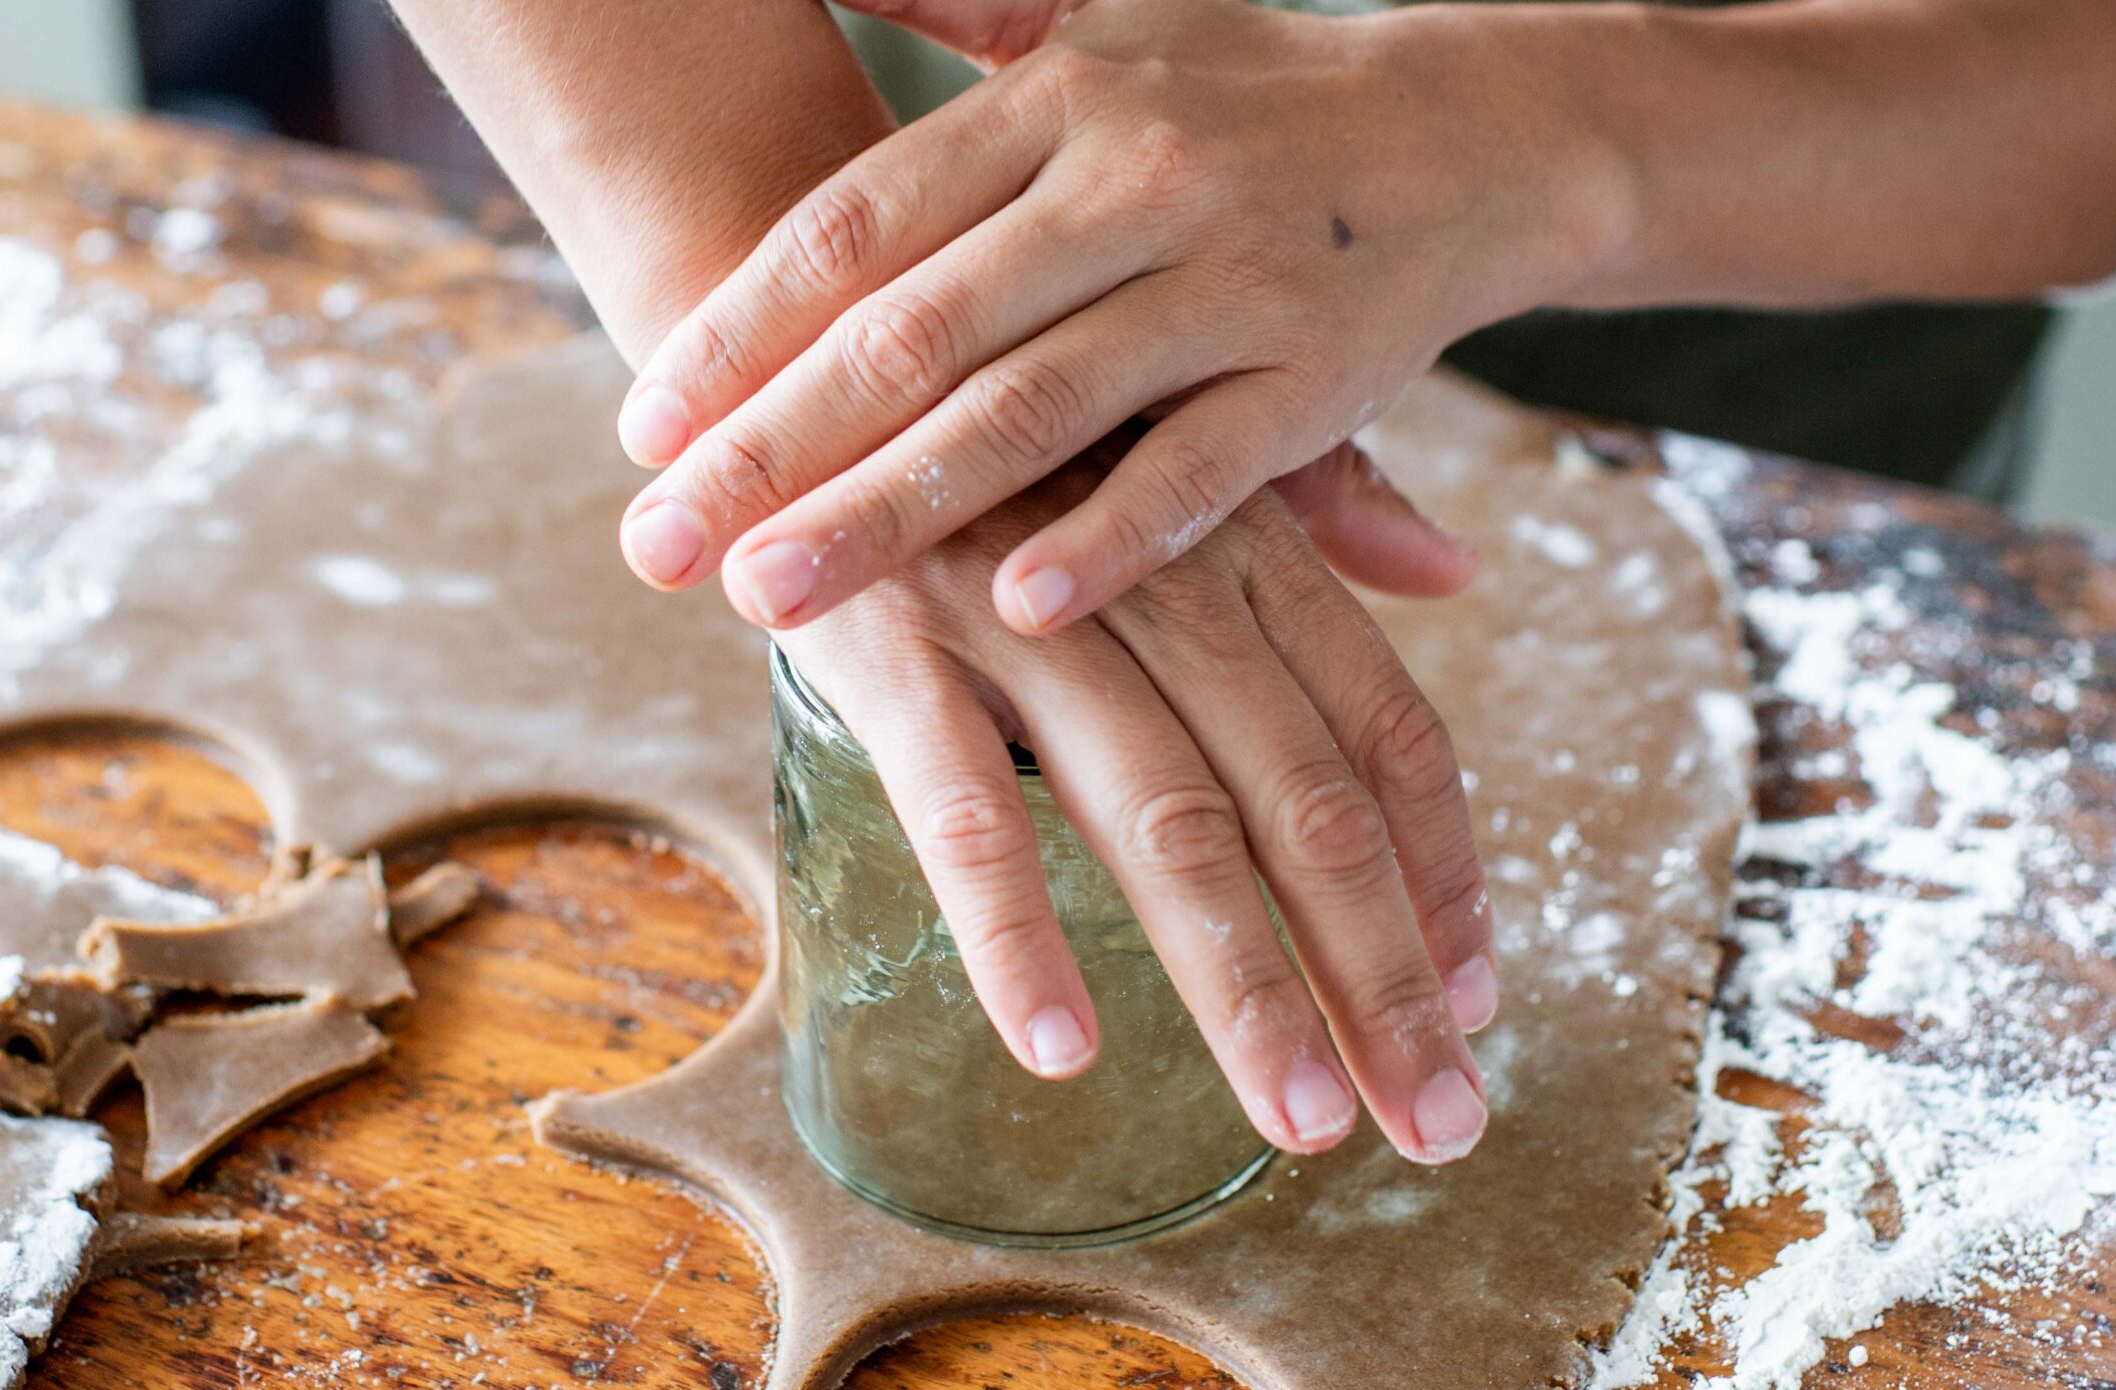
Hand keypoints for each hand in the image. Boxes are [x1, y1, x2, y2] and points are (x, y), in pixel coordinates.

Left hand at [613, 0, 1621, 631]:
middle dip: (771, 450)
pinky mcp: (1313, 382)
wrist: (1471, 133)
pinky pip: (1197, 473)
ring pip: (1029, 412)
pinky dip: (1109, 539)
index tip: (644, 425)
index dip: (741, 330)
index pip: (859, 228)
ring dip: (891, 512)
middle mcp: (1130, 184)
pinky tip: (1014, 605)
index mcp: (1055, 104)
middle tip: (659, 545)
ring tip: (773, 598)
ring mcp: (1226, 285)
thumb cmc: (1245, 91)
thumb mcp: (1100, 18)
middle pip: (914, 333)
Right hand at [777, 466, 1496, 1162]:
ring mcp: (1031, 617)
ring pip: (1171, 824)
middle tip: (1436, 1125)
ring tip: (1301, 1120)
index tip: (1477, 1007)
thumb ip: (1322, 510)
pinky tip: (1063, 1046)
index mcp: (1244, 548)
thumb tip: (1458, 570)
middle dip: (1381, 979)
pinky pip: (971, 810)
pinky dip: (1020, 931)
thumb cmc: (998, 418)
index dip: (1444, 875)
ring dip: (1244, 988)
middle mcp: (1164, 585)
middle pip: (1311, 806)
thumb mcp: (1167, 449)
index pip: (1386, 727)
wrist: (799, 324)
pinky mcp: (899, 647)